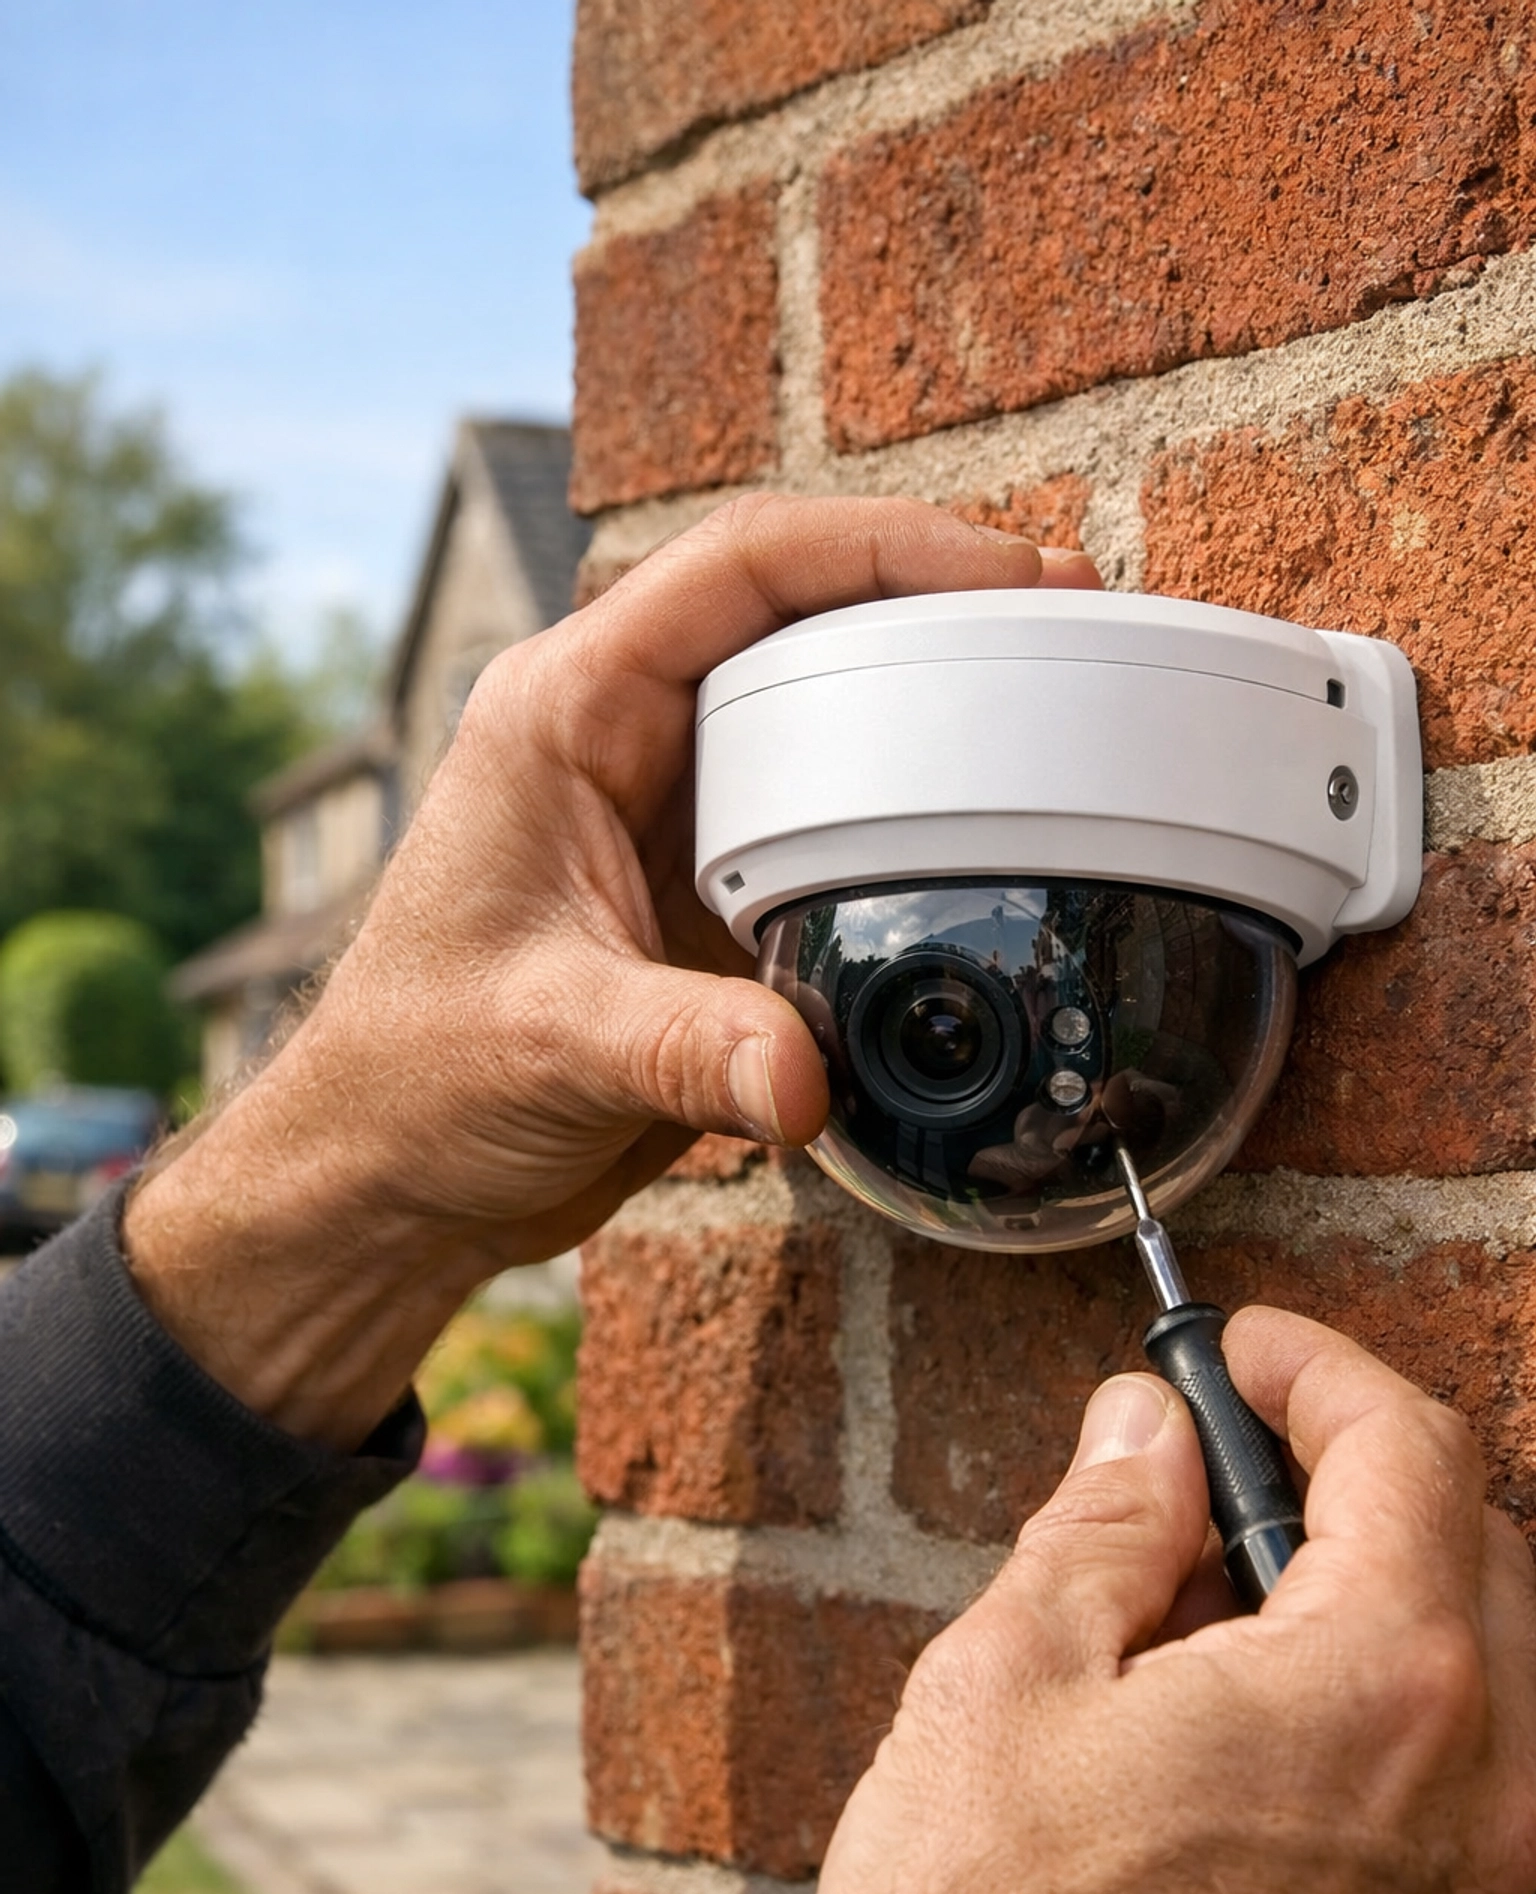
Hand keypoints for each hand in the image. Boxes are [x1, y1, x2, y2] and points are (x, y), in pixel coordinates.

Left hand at [124, 495, 1098, 1443]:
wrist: (391, 1175)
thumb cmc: (416, 1076)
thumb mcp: (555, 1044)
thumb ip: (689, 1052)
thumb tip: (808, 1081)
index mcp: (566, 710)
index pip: (740, 568)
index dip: (886, 547)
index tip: (1009, 569)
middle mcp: (623, 740)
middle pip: (803, 616)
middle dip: (940, 607)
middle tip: (1073, 627)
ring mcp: (672, 818)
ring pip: (825, 716)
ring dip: (932, 707)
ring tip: (1060, 713)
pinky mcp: (707, 899)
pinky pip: (829, 826)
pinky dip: (908, 822)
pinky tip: (987, 840)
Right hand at [777, 1310, 1535, 1893]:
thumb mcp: (1008, 1681)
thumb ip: (1105, 1525)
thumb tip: (1148, 1430)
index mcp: (1388, 1687)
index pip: (1409, 1448)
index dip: (1315, 1369)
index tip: (1238, 1350)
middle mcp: (1488, 1797)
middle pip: (1477, 1551)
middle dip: (1356, 1479)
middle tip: (1215, 1475)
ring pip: (1489, 1684)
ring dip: (1374, 1608)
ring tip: (1204, 1626)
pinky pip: (1468, 1806)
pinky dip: (1386, 1731)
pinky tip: (1238, 1757)